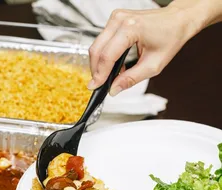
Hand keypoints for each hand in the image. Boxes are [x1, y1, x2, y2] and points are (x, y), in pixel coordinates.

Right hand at [87, 0, 221, 95]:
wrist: (177, 20)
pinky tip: (115, 64)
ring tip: (112, 74)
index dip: (99, 74)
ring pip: (97, 45)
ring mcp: (116, 18)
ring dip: (100, 63)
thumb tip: (113, 89)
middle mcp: (120, 20)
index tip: (94, 86)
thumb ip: (131, 79)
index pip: (107, 55)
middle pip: (97, 49)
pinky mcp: (115, 20)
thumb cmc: (170, 37)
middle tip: (99, 84)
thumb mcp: (153, 65)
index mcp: (131, 28)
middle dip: (96, 70)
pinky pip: (102, 41)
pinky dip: (104, 55)